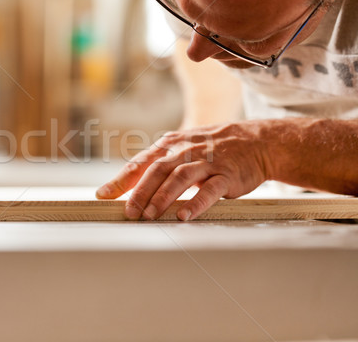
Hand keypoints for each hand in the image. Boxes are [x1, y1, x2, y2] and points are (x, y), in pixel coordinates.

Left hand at [96, 121, 271, 220]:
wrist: (255, 141)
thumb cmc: (211, 150)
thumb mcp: (182, 150)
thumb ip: (157, 166)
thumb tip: (127, 187)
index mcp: (170, 146)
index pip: (140, 163)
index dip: (120, 180)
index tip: (102, 195)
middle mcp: (185, 151)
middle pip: (156, 170)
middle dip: (140, 192)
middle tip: (128, 212)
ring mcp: (207, 162)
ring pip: (180, 177)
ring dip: (163, 197)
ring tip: (150, 215)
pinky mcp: (227, 175)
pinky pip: (210, 190)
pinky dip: (196, 203)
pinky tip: (184, 216)